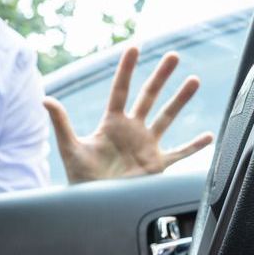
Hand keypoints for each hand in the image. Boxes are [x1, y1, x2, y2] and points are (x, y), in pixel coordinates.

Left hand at [44, 47, 214, 183]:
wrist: (94, 206)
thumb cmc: (80, 179)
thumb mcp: (70, 148)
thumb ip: (61, 123)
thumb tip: (45, 99)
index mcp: (112, 123)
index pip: (120, 90)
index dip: (126, 69)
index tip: (134, 48)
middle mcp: (132, 130)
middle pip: (149, 97)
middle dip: (161, 76)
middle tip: (173, 56)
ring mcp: (146, 146)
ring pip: (167, 118)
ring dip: (180, 100)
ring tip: (193, 80)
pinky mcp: (156, 165)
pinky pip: (179, 154)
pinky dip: (194, 147)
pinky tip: (208, 137)